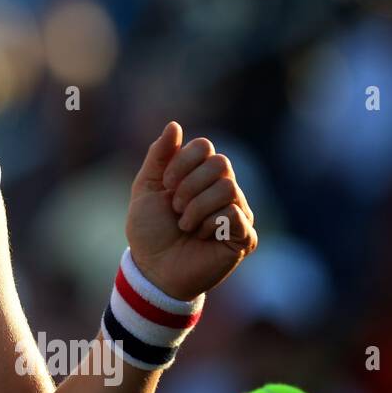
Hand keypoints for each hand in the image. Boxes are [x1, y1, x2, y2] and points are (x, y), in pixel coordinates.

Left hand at [126, 122, 257, 299]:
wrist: (153, 268)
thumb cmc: (150, 230)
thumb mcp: (146, 188)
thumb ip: (159, 156)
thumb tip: (174, 125)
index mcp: (201, 174)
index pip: (204, 147)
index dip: (181, 163)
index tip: (165, 186)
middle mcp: (224, 188)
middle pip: (220, 163)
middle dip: (188, 186)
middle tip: (175, 208)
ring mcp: (238, 211)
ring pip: (228, 188)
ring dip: (196, 207)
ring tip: (185, 225)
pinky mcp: (245, 235)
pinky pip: (235, 214)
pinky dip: (209, 225)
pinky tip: (201, 237)